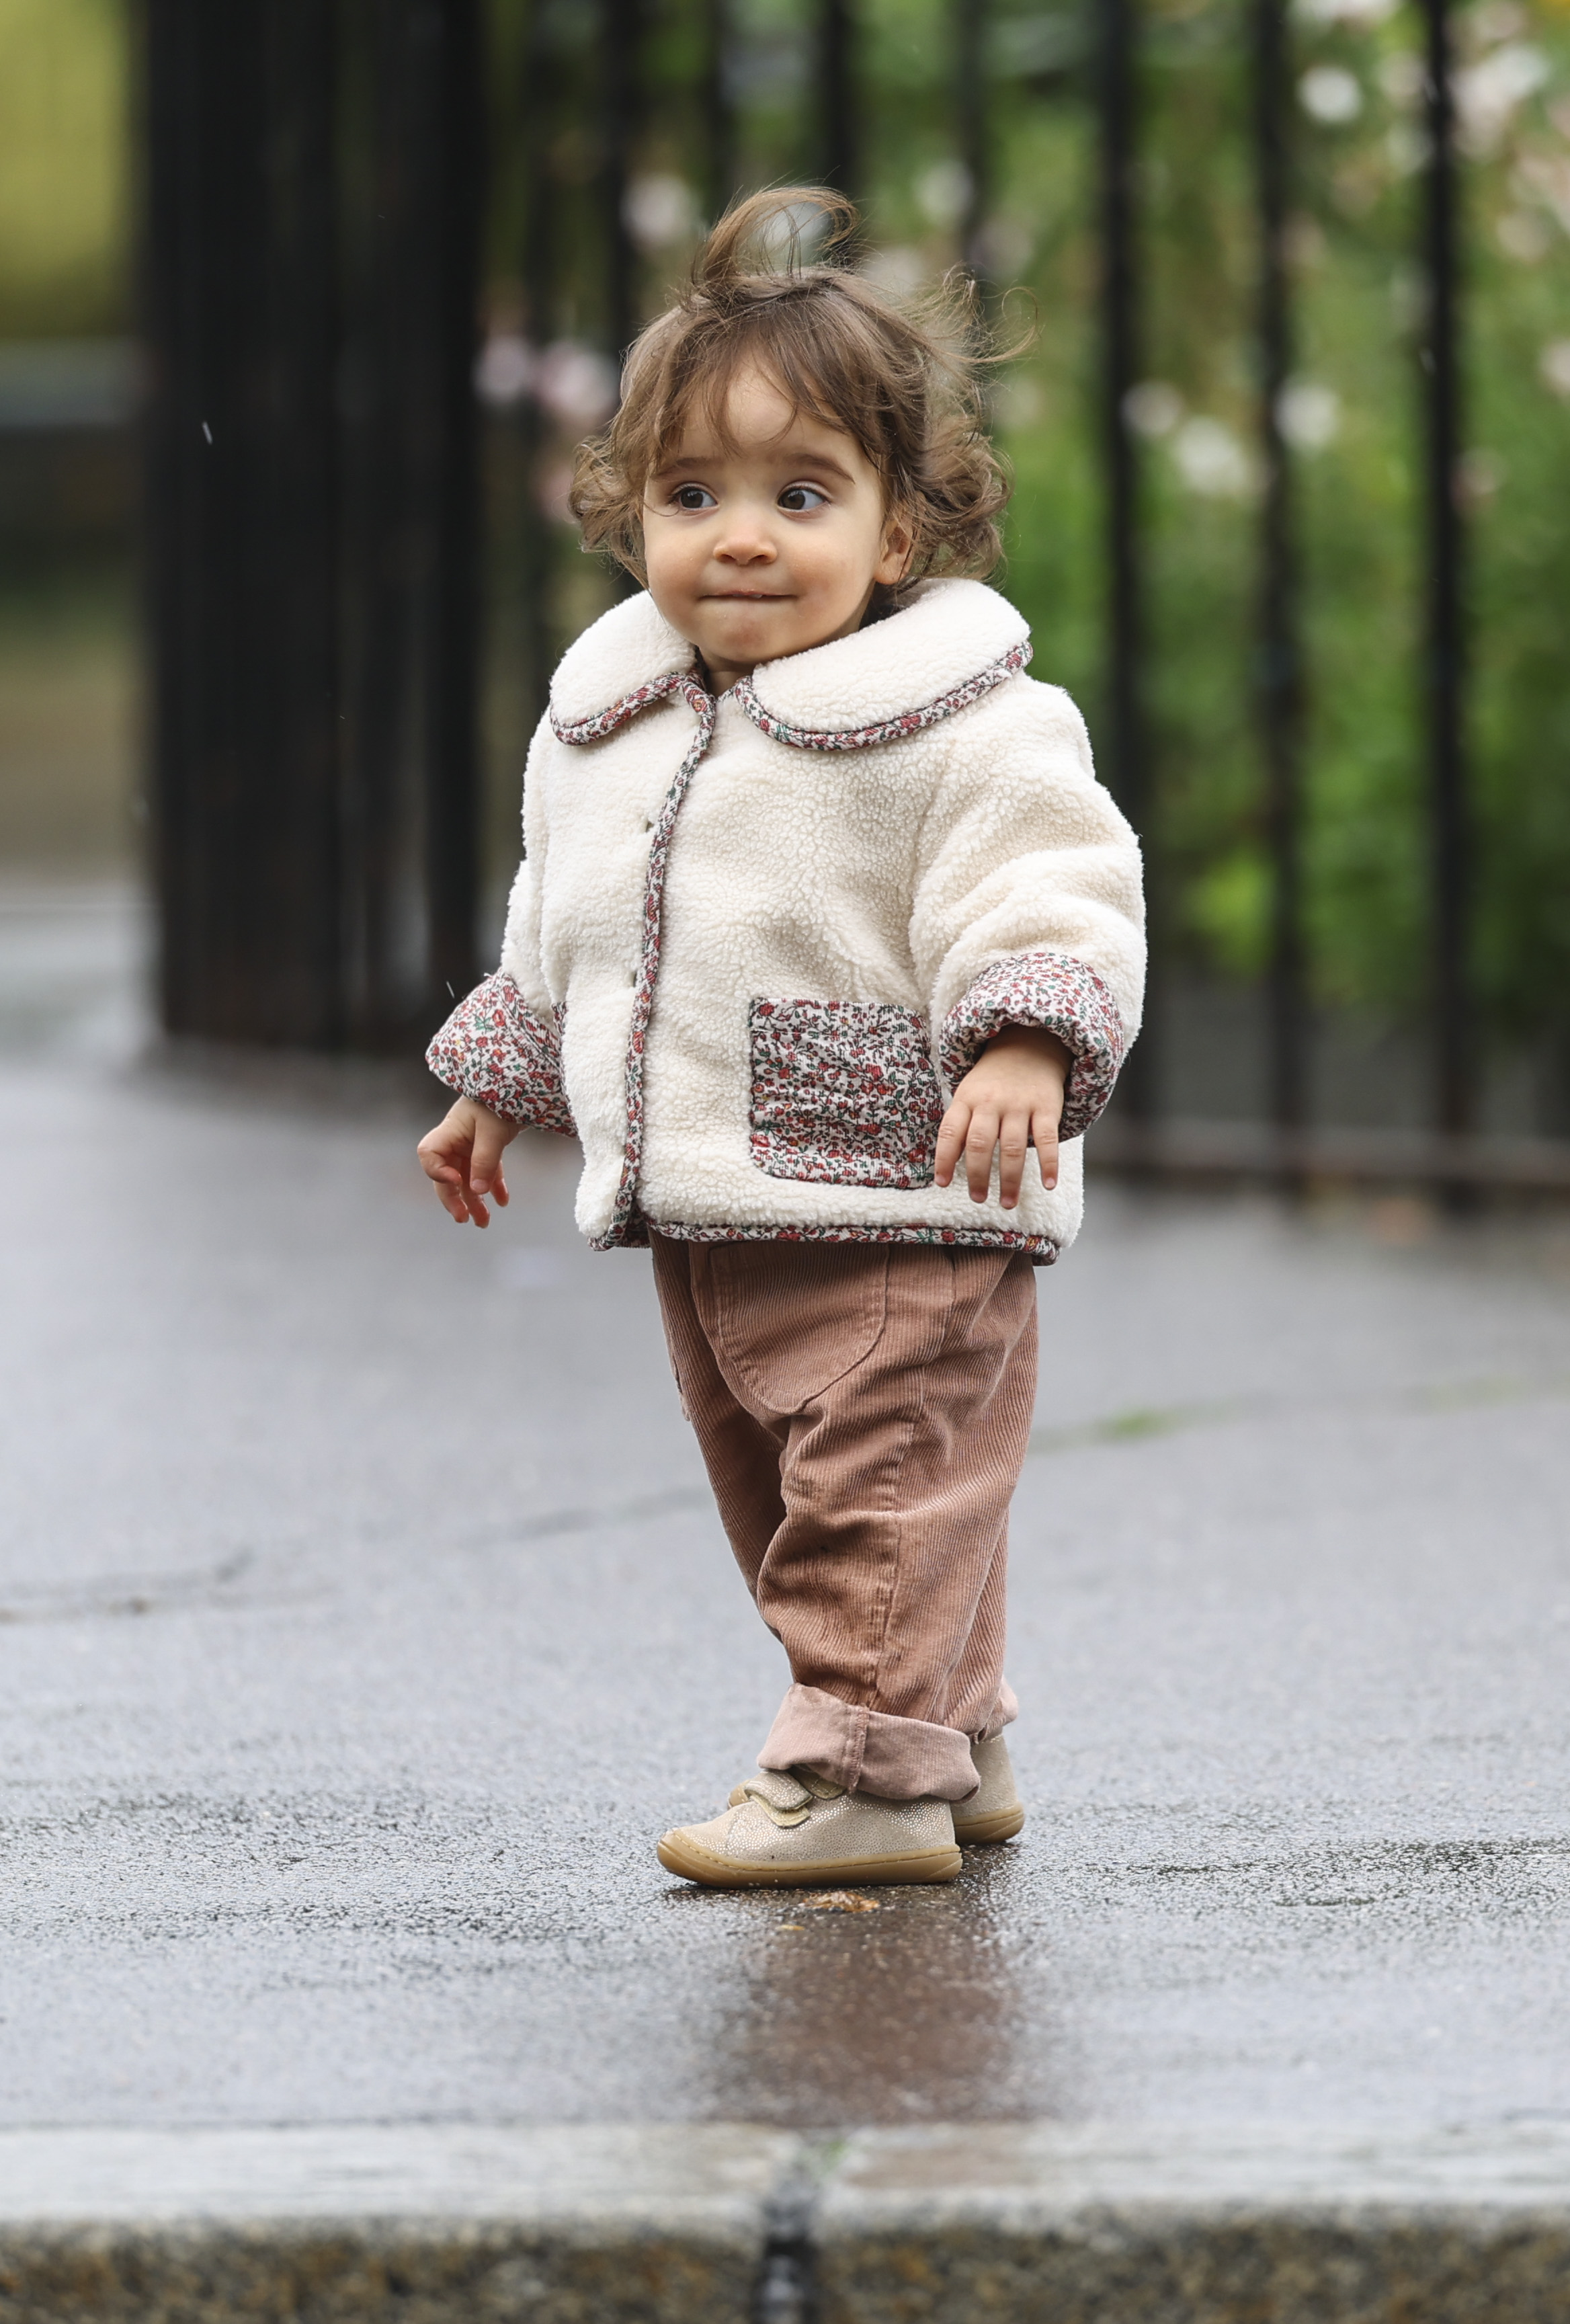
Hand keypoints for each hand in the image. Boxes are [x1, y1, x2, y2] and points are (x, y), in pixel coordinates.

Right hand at [417, 1098, 517, 1226]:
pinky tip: (503, 1202)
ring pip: (467, 1179)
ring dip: (474, 1201)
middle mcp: (456, 1141)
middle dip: (454, 1199)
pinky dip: (493, 1187)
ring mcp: (471, 1145)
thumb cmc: (503, 1100)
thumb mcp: (494, 1131)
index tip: (457, 1181)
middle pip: (446, 1175)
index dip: (438, 1173)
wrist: (522, 1083)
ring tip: (484, 1223)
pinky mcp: (488, 1148)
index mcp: (450, 1131)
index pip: (429, 1156)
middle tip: (464, 1219)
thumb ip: (485, 1161)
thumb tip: (478, 1192)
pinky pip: (486, 1173)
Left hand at [934, 1026, 1069, 1208]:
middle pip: (980, 1144)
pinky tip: (1048, 1184)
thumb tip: (948, 1165)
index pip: (950, 1132)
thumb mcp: (969, 1093)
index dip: (944, 1159)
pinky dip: (1049, 1164)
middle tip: (978, 1198)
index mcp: (967, 1099)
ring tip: (1008, 1203)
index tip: (942, 1183)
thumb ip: (961, 1125)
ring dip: (1010, 1180)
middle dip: (977, 1176)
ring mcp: (1019, 1104)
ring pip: (1012, 1147)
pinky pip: (1047, 1139)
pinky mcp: (1046, 1106)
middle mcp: (991, 1102)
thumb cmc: (993, 1080)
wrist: (1030, 1043)